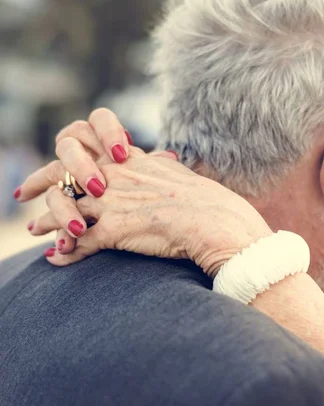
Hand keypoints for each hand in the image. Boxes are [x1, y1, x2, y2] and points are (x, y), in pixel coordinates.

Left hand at [18, 109, 272, 275]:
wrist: (216, 221)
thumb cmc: (207, 201)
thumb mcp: (180, 174)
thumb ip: (161, 165)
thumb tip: (160, 159)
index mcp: (131, 162)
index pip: (86, 144)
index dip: (66, 153)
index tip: (58, 166)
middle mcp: (115, 177)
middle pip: (62, 171)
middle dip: (40, 181)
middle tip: (24, 192)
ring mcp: (111, 203)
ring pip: (63, 208)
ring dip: (47, 222)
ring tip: (36, 232)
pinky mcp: (112, 231)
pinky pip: (76, 242)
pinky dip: (64, 253)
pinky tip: (56, 260)